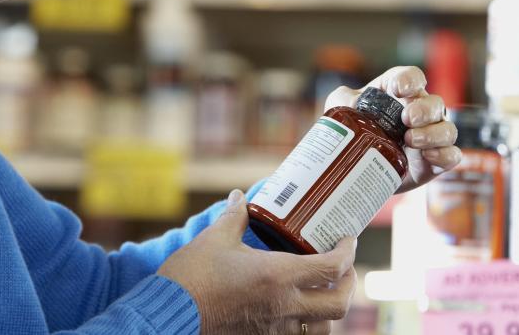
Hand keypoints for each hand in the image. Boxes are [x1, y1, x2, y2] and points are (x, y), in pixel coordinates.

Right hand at [158, 189, 356, 334]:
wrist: (168, 316)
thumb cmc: (191, 277)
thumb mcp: (215, 239)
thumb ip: (235, 216)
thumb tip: (241, 197)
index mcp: (278, 276)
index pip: (332, 267)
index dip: (348, 252)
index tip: (348, 239)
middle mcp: (284, 306)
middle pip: (339, 304)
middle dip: (349, 284)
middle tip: (344, 268)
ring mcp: (275, 330)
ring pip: (323, 329)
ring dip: (330, 310)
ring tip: (323, 292)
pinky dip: (307, 326)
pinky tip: (298, 313)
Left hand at [324, 65, 460, 193]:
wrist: (356, 170)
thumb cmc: (354, 132)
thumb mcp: (342, 111)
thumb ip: (343, 100)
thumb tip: (349, 100)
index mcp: (399, 94)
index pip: (412, 77)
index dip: (409, 79)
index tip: (398, 89)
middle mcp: (420, 112)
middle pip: (434, 103)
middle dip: (424, 109)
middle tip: (407, 118)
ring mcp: (430, 137)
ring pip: (448, 129)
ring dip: (433, 133)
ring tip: (411, 139)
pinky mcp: (434, 162)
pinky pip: (452, 155)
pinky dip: (444, 154)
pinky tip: (428, 155)